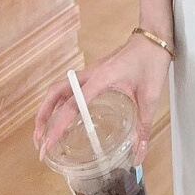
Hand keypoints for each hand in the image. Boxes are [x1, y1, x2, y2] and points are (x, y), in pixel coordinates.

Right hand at [32, 33, 171, 165]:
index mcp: (101, 79)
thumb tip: (138, 157)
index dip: (56, 127)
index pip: (72, 106)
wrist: (154, 37)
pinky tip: (64, 116)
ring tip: (45, 132)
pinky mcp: (95, 71)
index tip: (46, 146)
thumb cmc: (152, 62)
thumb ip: (143, 129)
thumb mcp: (150, 97)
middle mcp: (91, 74)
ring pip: (59, 89)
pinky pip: (70, 87)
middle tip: (40, 143)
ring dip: (48, 109)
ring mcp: (91, 71)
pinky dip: (60, 102)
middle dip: (43, 118)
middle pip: (55, 93)